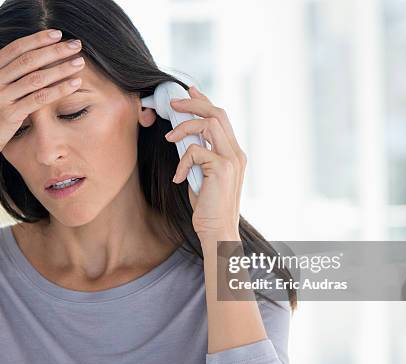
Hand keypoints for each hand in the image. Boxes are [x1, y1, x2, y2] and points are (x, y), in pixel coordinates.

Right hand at [0, 26, 85, 164]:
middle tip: (76, 45)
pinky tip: (74, 84)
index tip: (57, 34)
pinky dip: (58, 90)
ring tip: (79, 62)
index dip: (38, 39)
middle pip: (28, 60)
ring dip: (61, 68)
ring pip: (36, 78)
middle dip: (55, 50)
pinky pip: (39, 99)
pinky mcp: (9, 115)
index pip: (15, 48)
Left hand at [165, 86, 246, 238]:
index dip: (205, 101)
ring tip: (168, 138)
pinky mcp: (221, 168)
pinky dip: (182, 161)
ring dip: (184, 127)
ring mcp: (231, 159)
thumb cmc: (208, 209)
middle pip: (217, 113)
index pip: (221, 118)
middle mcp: (236, 153)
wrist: (218, 231)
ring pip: (208, 124)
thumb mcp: (202, 177)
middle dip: (194, 103)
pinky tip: (178, 178)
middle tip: (173, 104)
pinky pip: (195, 150)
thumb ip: (199, 158)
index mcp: (233, 154)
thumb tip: (182, 141)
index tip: (190, 91)